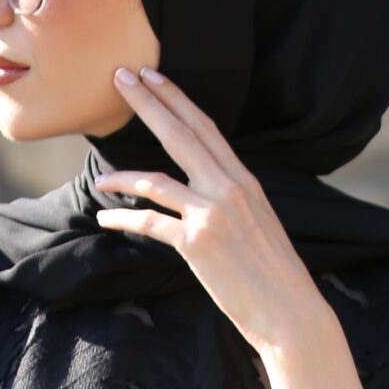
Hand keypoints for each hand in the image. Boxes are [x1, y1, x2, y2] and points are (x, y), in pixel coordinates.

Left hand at [92, 66, 338, 364]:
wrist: (290, 312)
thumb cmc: (275, 275)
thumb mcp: (260, 224)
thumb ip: (233, 202)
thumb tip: (207, 194)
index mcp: (246, 180)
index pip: (205, 127)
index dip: (175, 98)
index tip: (152, 76)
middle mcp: (229, 189)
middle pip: (180, 135)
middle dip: (147, 103)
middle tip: (119, 76)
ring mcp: (212, 214)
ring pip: (155, 180)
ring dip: (122, 177)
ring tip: (99, 178)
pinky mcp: (196, 243)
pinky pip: (149, 223)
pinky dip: (124, 220)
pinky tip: (106, 220)